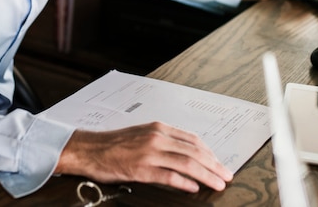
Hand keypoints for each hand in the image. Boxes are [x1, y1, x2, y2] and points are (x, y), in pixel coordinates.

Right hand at [55, 121, 232, 192]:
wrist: (91, 149)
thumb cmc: (115, 144)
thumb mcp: (143, 134)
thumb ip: (164, 141)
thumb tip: (186, 153)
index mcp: (159, 128)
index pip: (193, 139)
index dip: (210, 152)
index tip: (219, 162)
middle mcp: (157, 138)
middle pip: (194, 152)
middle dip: (214, 164)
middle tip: (227, 175)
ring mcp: (150, 153)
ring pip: (186, 163)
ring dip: (206, 175)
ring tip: (218, 184)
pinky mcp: (141, 169)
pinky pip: (169, 176)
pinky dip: (184, 183)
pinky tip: (194, 188)